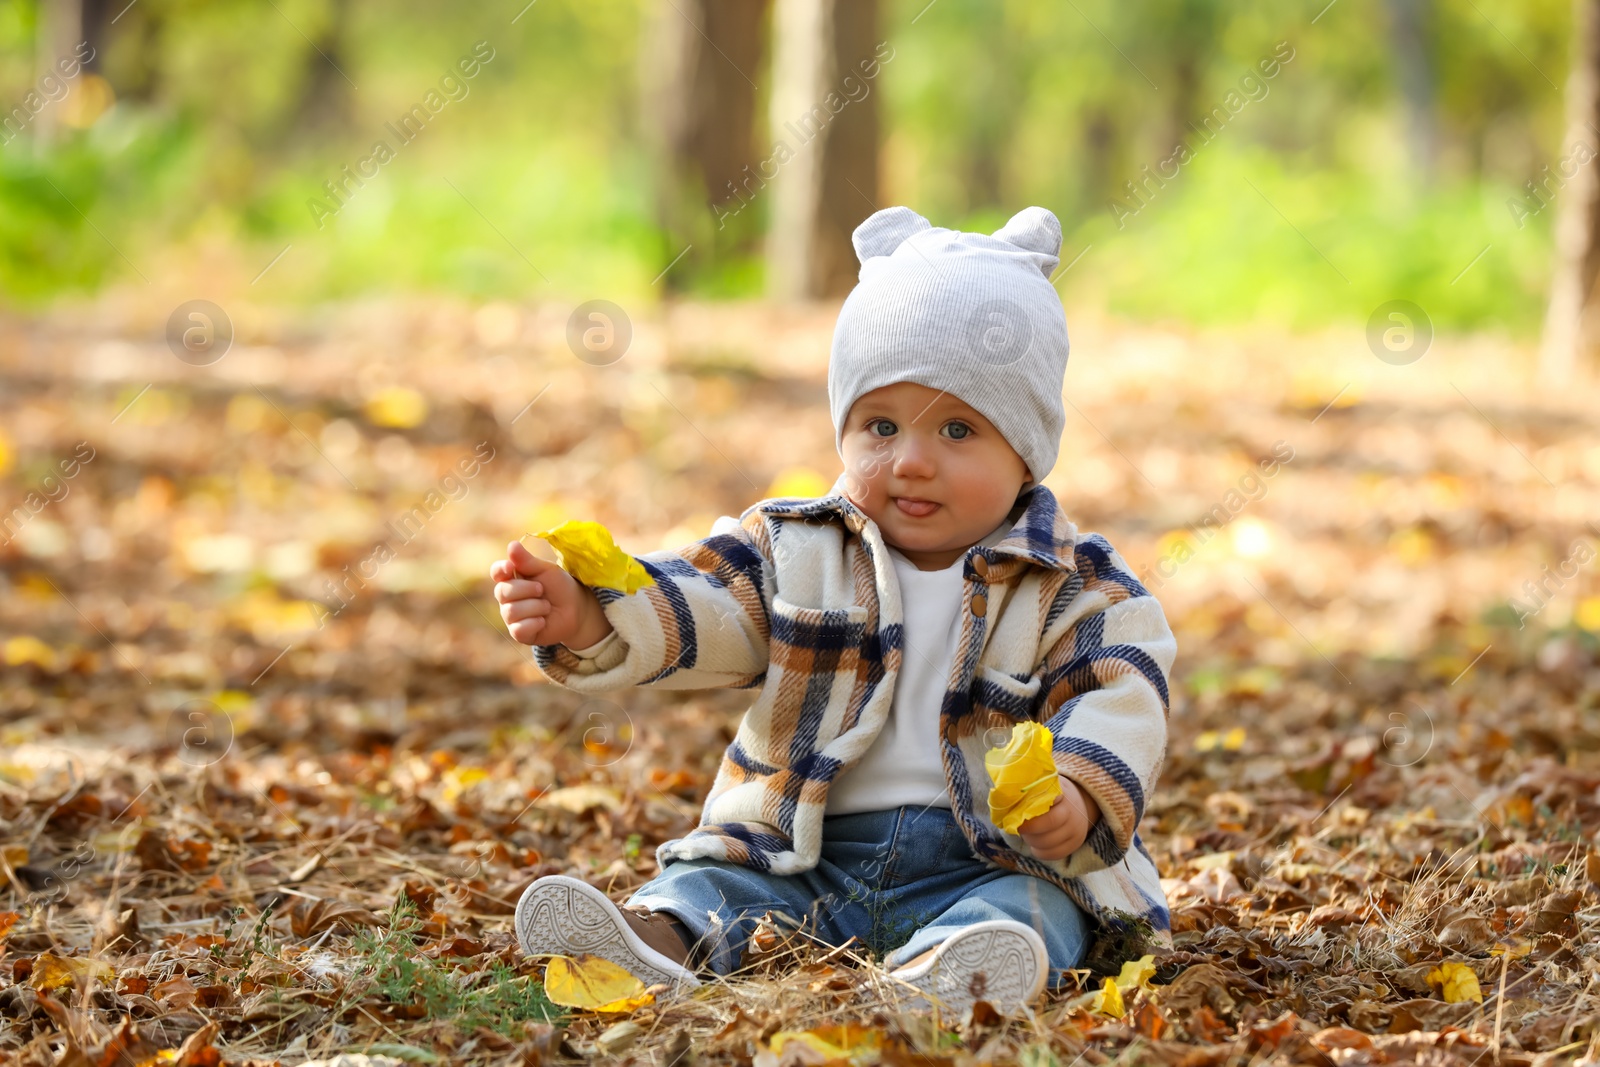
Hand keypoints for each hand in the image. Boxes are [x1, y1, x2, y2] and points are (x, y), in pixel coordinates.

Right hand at [490, 540, 612, 646]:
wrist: (576, 609)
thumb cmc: (559, 586)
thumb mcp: (546, 570)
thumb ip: (527, 560)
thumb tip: (511, 545)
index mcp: (512, 578)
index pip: (497, 572)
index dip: (500, 570)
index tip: (510, 567)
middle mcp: (507, 598)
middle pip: (502, 592)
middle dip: (527, 589)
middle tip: (542, 590)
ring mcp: (511, 616)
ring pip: (512, 611)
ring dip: (536, 607)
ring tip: (547, 606)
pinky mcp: (519, 633)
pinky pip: (518, 629)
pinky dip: (535, 623)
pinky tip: (543, 620)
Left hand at [1016, 776, 1100, 860]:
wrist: (1078, 804)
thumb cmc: (1050, 796)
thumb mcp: (1042, 786)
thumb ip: (1026, 790)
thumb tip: (1000, 798)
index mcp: (1060, 791)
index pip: (1047, 797)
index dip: (1030, 806)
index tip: (1016, 810)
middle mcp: (1070, 810)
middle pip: (1050, 822)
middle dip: (1029, 828)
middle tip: (1018, 827)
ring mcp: (1075, 828)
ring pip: (1050, 841)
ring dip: (1032, 841)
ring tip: (1026, 835)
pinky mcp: (1075, 843)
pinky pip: (1055, 853)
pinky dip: (1040, 852)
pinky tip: (1034, 846)